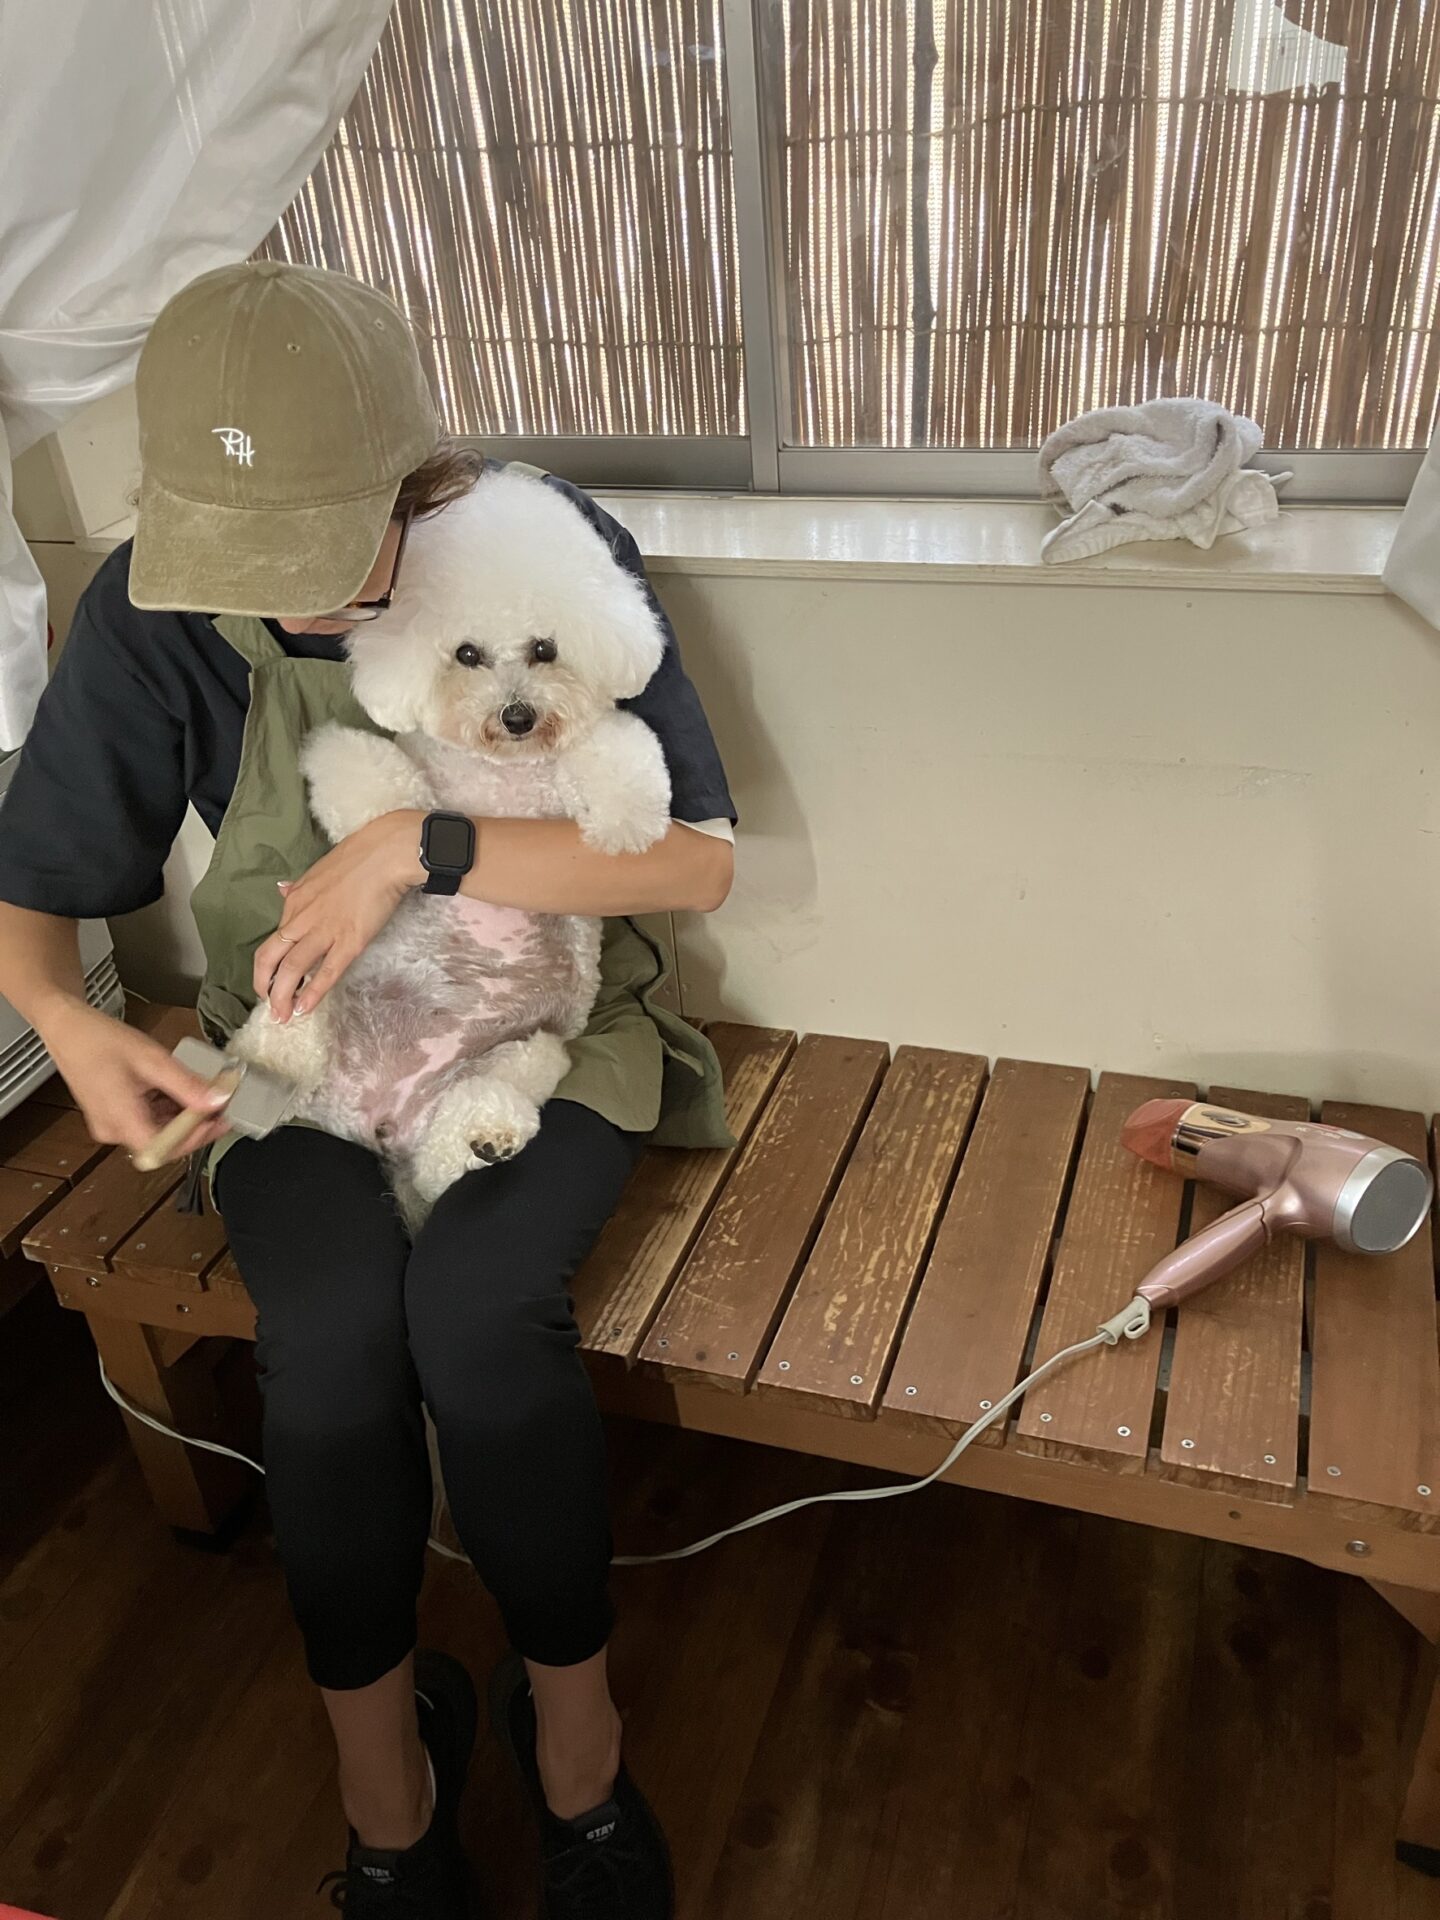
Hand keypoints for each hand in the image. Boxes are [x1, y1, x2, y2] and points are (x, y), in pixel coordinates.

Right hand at [43, 1001, 231, 1157]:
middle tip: (218, 1105)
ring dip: (181, 1116)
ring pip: (156, 1131)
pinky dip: (166, 1110)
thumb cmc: (99, 1040)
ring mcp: (110, 1124)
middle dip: (194, 1125)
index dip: (196, 1139)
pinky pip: (145, 1121)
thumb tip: (216, 1101)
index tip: (220, 1122)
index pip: (166, 1148)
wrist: (68, 1028)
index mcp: (120, 1120)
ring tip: (200, 1094)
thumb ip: (187, 1084)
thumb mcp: (152, 1060)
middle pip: (163, 1142)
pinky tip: (176, 1091)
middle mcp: (113, 1130)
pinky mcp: (111, 1117)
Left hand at [253, 810, 424, 1021]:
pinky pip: (326, 972)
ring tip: (281, 1016)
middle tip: (269, 1006)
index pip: (273, 940)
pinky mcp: (349, 942)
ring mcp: (324, 931)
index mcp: (294, 901)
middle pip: (270, 958)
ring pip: (291, 970)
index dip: (269, 966)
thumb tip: (282, 890)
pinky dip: (312, 993)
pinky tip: (303, 1009)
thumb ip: (299, 888)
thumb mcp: (317, 870)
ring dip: (282, 997)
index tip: (272, 982)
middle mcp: (302, 918)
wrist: (387, 854)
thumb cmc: (359, 857)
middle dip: (264, 986)